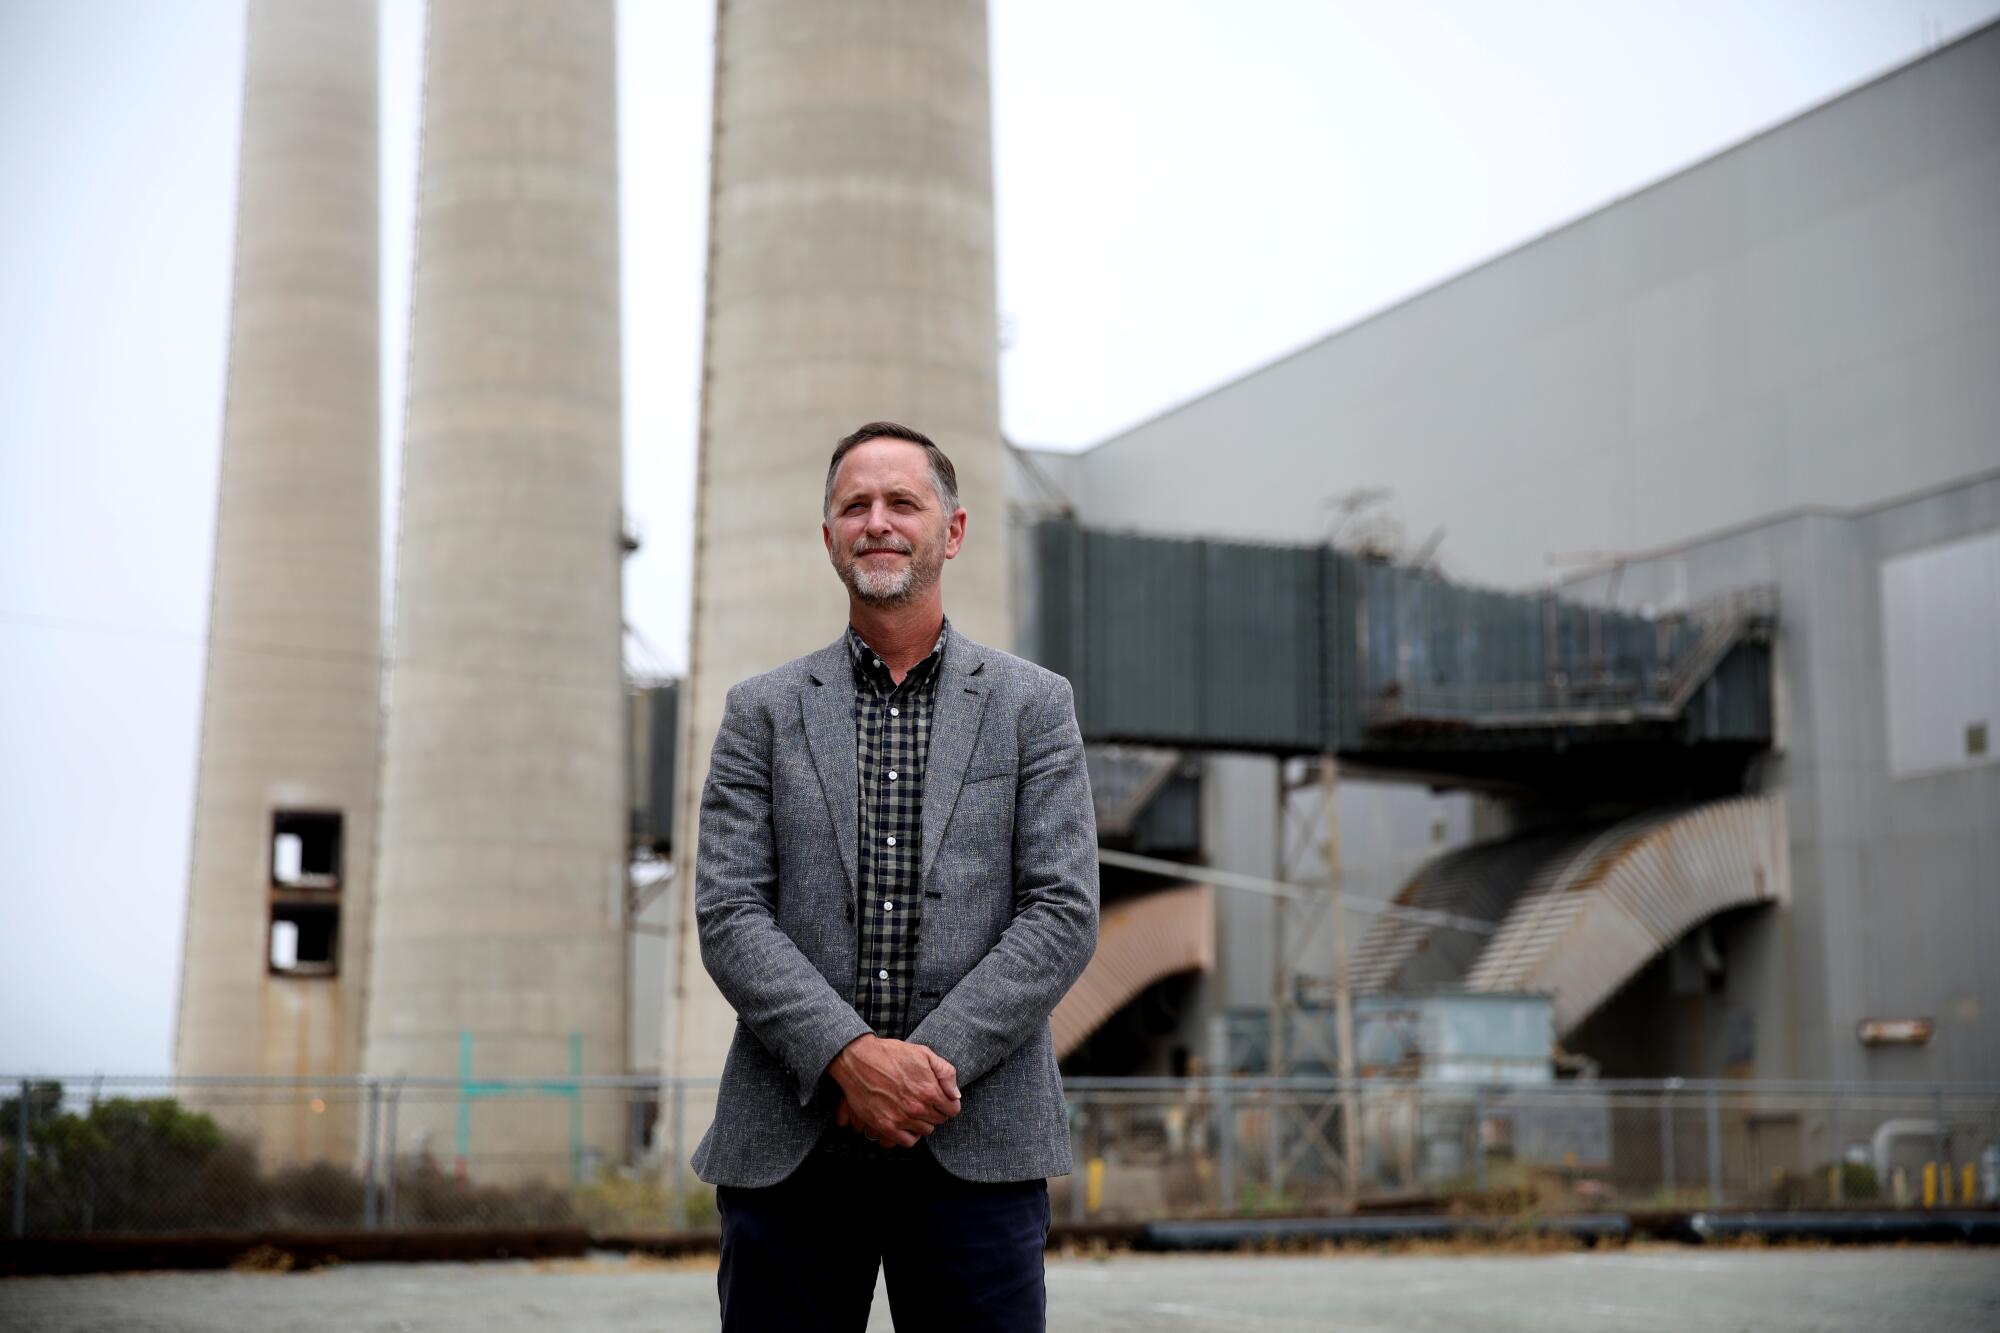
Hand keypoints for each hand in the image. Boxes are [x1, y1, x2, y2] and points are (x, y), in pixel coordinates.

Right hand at [828, 1035, 961, 1146]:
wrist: (857, 1059)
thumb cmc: (890, 1054)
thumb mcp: (924, 1053)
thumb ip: (946, 1073)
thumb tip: (955, 1094)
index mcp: (929, 1090)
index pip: (952, 1109)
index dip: (949, 1103)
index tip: (941, 1099)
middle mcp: (917, 1107)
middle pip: (939, 1120)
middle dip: (935, 1111)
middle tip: (924, 1101)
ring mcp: (901, 1118)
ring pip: (925, 1131)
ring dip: (922, 1122)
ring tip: (913, 1109)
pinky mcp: (885, 1126)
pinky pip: (908, 1141)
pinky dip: (910, 1135)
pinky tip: (906, 1123)